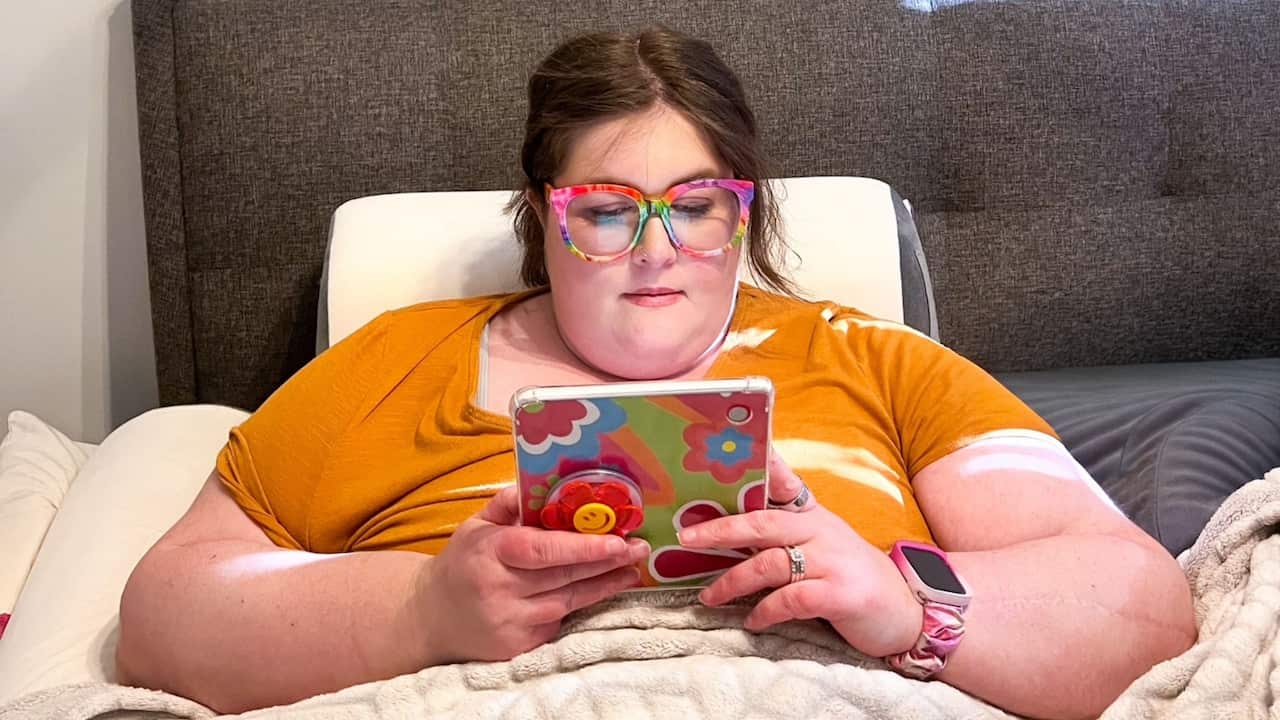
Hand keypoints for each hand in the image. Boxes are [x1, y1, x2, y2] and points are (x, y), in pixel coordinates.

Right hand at [416, 485, 649, 664]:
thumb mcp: (476, 525)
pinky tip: (604, 589)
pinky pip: (560, 621)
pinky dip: (583, 605)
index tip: (616, 539)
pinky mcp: (519, 647)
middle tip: (639, 547)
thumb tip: (540, 480)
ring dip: (604, 584)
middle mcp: (499, 589)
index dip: (582, 546)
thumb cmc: (461, 564)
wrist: (431, 619)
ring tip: (632, 569)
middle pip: (564, 575)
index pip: (542, 549)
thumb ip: (509, 503)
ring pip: (570, 601)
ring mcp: (510, 622)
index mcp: (489, 552)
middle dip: (607, 561)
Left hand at [677, 448, 923, 657]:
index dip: (760, 463)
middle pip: (763, 523)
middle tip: (687, 538)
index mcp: (814, 516)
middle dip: (720, 530)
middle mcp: (822, 532)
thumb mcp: (825, 544)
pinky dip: (765, 612)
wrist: (909, 610)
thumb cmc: (854, 577)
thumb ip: (787, 534)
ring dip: (732, 582)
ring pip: (769, 563)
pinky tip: (752, 621)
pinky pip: (790, 599)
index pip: (785, 483)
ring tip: (709, 597)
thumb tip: (732, 532)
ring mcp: (833, 561)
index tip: (732, 448)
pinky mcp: (841, 595)